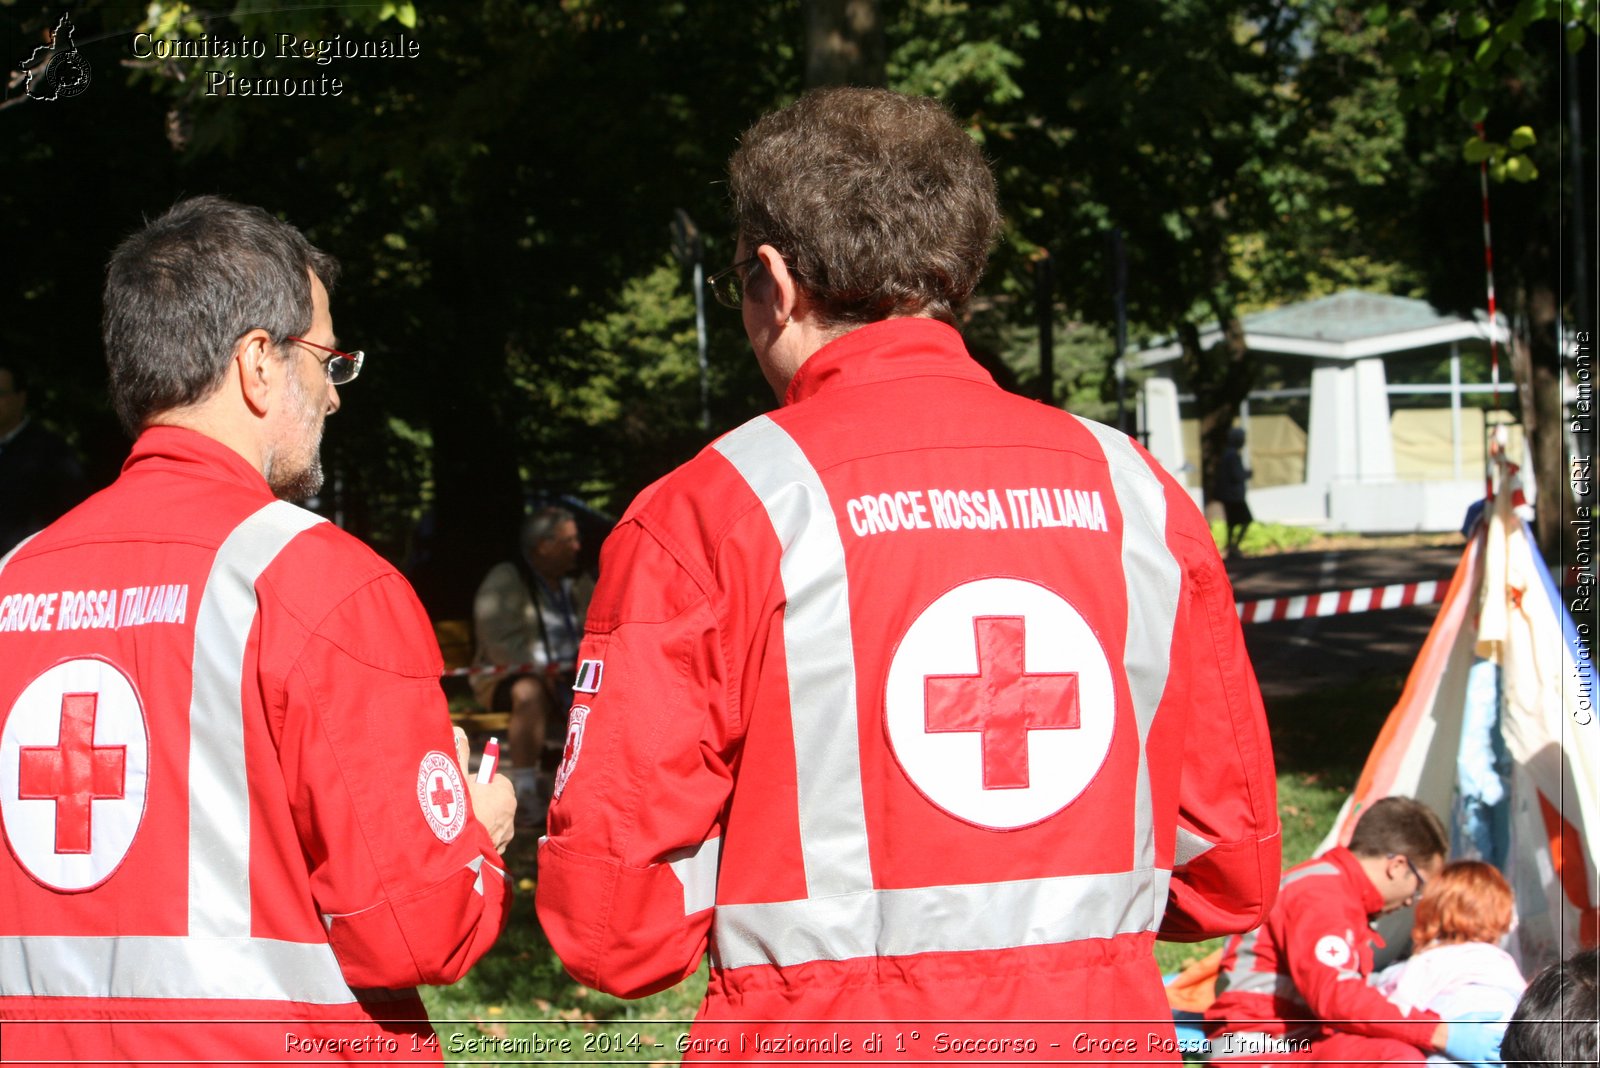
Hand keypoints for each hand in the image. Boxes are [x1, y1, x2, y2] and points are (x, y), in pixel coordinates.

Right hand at [454, 727, 516, 852]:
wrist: (455, 855)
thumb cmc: (456, 810)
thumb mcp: (455, 776)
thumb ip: (458, 752)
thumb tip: (459, 729)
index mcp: (505, 793)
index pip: (495, 779)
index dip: (477, 781)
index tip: (465, 786)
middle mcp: (511, 815)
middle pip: (493, 800)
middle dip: (476, 800)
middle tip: (458, 805)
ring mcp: (505, 837)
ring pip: (490, 821)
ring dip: (476, 821)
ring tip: (457, 825)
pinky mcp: (497, 854)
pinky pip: (487, 840)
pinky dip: (476, 839)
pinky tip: (461, 842)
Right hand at [1439, 1011, 1505, 1065]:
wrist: (1443, 1035)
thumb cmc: (1457, 1024)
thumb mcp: (1473, 1016)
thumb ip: (1489, 1015)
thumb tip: (1502, 1013)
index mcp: (1487, 1033)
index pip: (1504, 1037)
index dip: (1507, 1038)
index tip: (1506, 1037)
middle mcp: (1486, 1045)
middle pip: (1504, 1049)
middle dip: (1506, 1049)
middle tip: (1505, 1048)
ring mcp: (1481, 1054)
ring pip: (1499, 1060)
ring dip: (1503, 1059)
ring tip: (1503, 1057)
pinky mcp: (1475, 1061)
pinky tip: (1497, 1066)